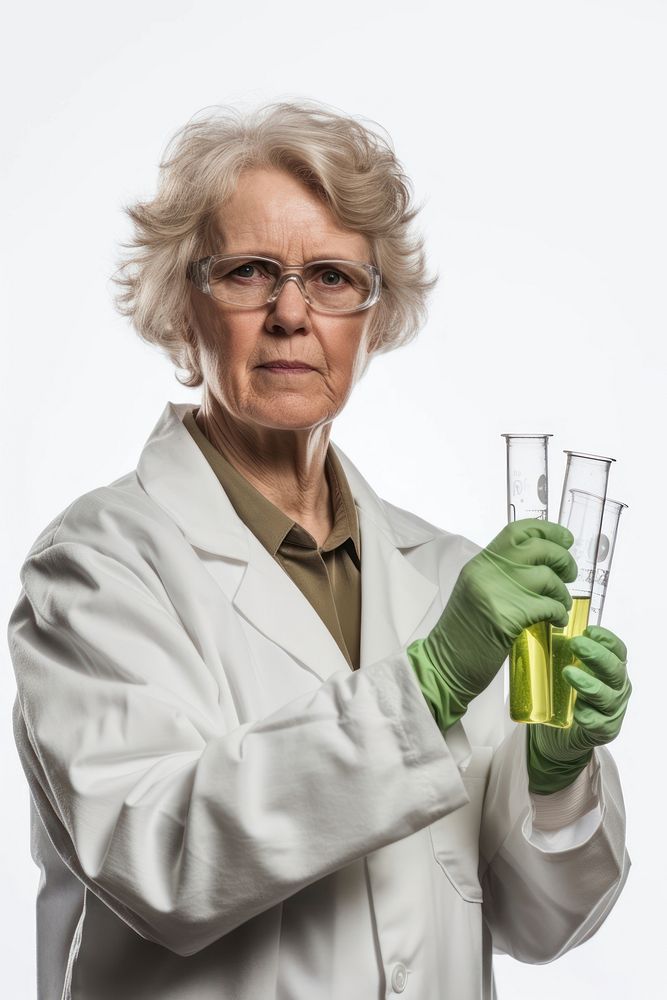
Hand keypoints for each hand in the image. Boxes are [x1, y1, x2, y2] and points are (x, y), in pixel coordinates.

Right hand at [415, 519, 576, 715]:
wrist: (444, 665)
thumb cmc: (462, 634)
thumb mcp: (476, 593)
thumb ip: (501, 576)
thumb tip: (540, 567)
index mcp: (479, 563)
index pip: (517, 531)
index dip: (547, 530)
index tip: (565, 540)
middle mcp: (487, 572)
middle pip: (538, 548)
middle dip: (563, 559)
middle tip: (569, 574)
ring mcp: (495, 593)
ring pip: (547, 577)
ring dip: (562, 592)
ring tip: (561, 605)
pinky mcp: (506, 618)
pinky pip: (548, 606)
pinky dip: (558, 613)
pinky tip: (556, 621)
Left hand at [527, 625, 631, 793]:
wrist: (559, 735)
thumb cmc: (564, 696)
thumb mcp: (563, 669)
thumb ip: (559, 651)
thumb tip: (537, 626)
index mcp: (610, 669)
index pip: (617, 650)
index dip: (607, 639)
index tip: (589, 630)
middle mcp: (617, 687)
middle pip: (615, 669)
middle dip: (596, 655)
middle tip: (576, 644)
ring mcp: (612, 710)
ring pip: (607, 696)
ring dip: (588, 684)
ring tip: (568, 673)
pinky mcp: (605, 731)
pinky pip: (598, 723)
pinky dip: (588, 716)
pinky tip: (577, 712)